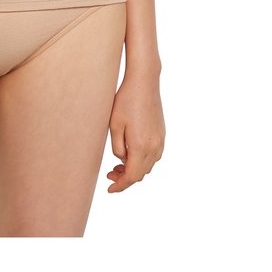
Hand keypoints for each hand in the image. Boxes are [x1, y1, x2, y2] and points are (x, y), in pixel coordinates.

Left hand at [106, 71, 164, 192]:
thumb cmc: (125, 101)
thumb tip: (122, 160)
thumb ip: (118, 148)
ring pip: (148, 166)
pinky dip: (142, 160)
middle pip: (141, 174)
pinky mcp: (162, 134)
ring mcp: (160, 141)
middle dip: (125, 178)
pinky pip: (153, 156)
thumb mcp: (114, 125)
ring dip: (134, 169)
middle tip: (109, 174)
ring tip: (118, 165)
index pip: (131, 176)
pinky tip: (131, 153)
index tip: (110, 189)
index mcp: (141, 146)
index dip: (120, 186)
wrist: (144, 82)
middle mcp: (154, 147)